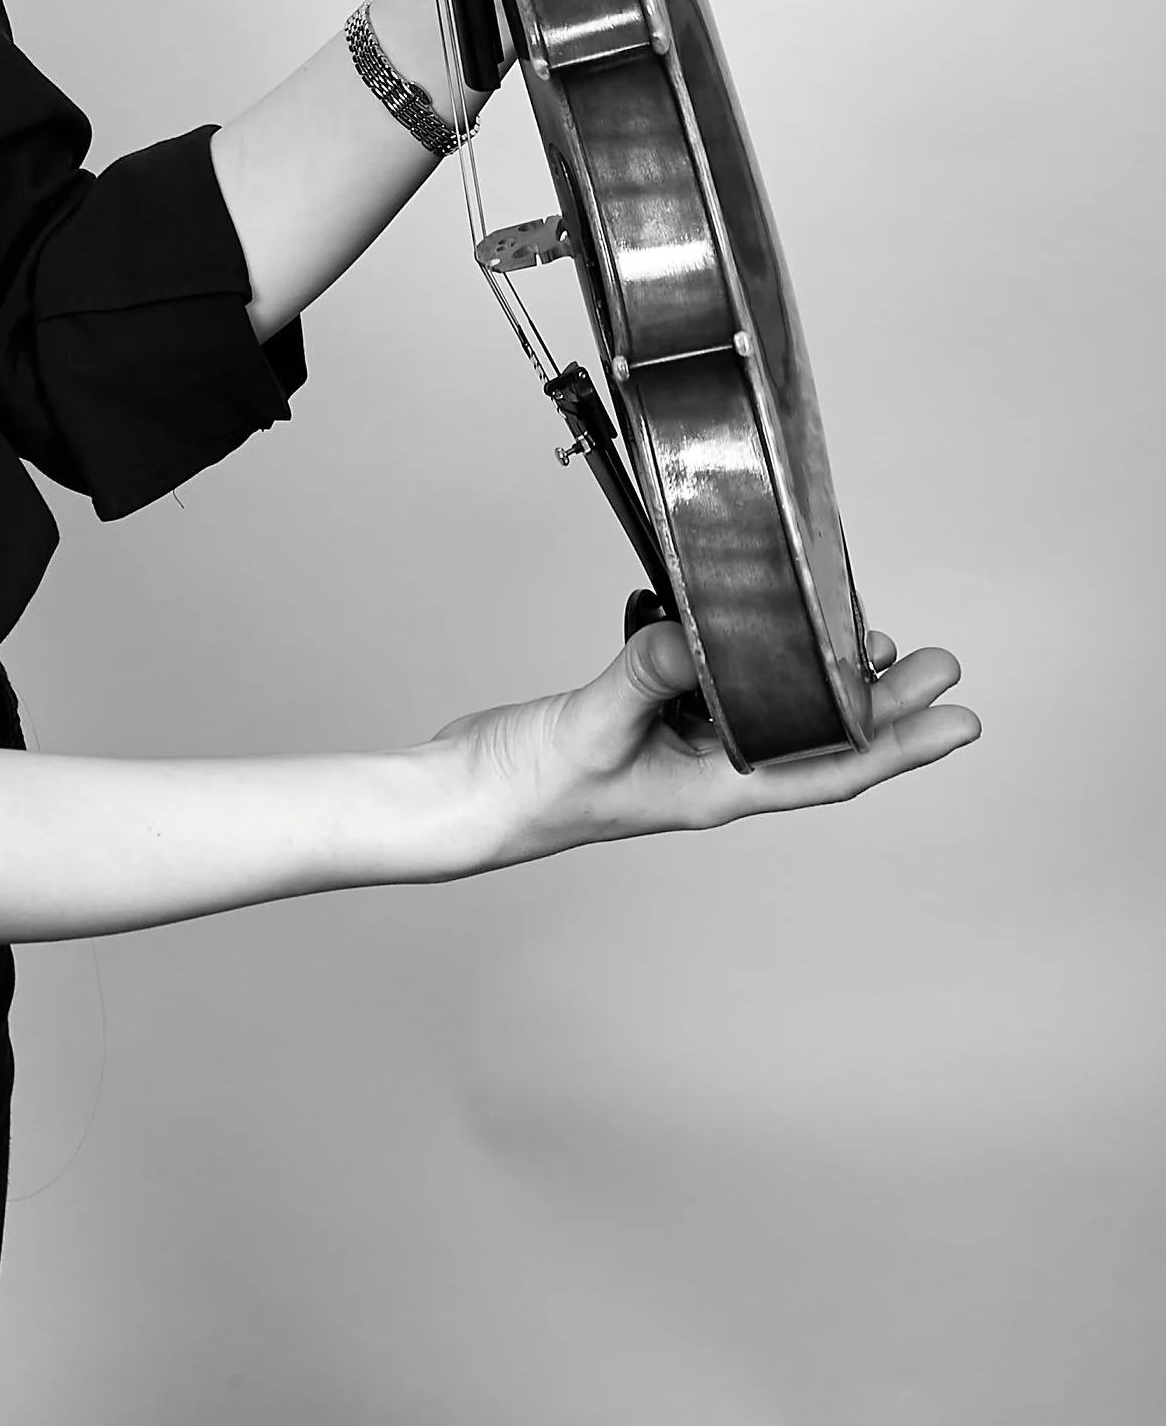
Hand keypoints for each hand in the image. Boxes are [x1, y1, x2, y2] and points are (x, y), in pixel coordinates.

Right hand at [429, 623, 979, 874]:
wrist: (466, 797)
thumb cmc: (528, 785)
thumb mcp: (592, 729)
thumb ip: (644, 678)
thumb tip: (695, 639)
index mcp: (713, 790)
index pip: (830, 770)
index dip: (901, 746)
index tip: (958, 719)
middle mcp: (710, 771)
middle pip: (819, 740)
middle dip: (885, 707)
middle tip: (940, 665)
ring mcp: (680, 747)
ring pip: (776, 711)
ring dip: (826, 680)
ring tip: (870, 642)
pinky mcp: (648, 718)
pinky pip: (721, 686)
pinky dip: (755, 656)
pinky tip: (758, 628)